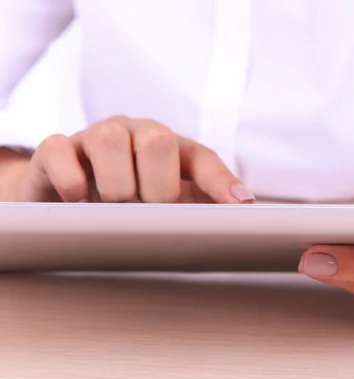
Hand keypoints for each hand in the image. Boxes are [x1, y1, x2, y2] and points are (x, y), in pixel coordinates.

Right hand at [5, 116, 253, 202]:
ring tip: (112, 210)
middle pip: (157, 140)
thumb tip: (242, 213)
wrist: (69, 192)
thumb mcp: (168, 201)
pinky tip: (78, 202)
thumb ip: (201, 204)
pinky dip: (71, 182)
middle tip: (148, 213)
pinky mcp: (55, 149)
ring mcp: (94, 137)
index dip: (222, 182)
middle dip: (158, 188)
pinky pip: (59, 151)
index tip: (240, 206)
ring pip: (109, 139)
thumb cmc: (129, 196)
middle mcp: (135, 134)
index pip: (203, 159)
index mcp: (169, 148)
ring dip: (116, 186)